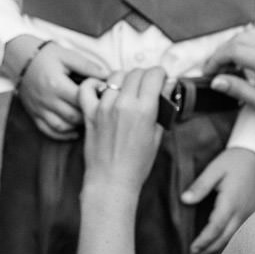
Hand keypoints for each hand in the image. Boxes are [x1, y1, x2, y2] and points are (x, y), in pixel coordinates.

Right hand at [17, 40, 109, 138]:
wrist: (20, 59)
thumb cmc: (45, 56)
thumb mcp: (67, 55)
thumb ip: (87, 66)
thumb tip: (106, 75)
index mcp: (56, 84)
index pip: (81, 99)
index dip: (95, 99)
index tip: (104, 96)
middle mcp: (47, 99)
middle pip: (73, 116)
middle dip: (88, 115)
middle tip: (98, 110)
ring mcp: (39, 109)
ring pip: (61, 127)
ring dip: (76, 126)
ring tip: (87, 119)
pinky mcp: (34, 114)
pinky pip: (48, 131)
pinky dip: (62, 135)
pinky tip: (73, 131)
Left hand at [78, 68, 166, 196]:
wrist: (112, 181)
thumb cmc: (136, 164)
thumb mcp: (157, 135)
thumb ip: (162, 108)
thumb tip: (168, 87)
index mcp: (144, 110)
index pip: (153, 74)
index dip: (160, 75)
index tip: (161, 80)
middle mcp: (123, 104)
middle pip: (136, 72)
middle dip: (145, 76)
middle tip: (147, 86)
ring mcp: (104, 107)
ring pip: (115, 75)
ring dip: (124, 79)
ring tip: (127, 90)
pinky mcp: (89, 113)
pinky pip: (87, 88)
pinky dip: (94, 84)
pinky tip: (102, 90)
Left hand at [183, 147, 254, 253]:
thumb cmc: (235, 160)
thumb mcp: (215, 168)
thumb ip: (200, 186)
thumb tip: (184, 200)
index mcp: (231, 202)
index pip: (215, 228)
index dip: (203, 241)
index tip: (191, 250)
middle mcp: (242, 212)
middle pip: (225, 238)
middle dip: (208, 250)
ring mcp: (250, 214)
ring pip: (234, 239)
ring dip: (218, 250)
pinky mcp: (253, 214)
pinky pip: (240, 234)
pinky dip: (229, 243)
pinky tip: (220, 246)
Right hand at [203, 32, 254, 160]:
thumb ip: (239, 90)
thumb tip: (215, 81)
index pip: (234, 50)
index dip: (216, 59)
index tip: (207, 73)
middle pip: (239, 39)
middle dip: (221, 52)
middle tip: (213, 71)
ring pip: (250, 34)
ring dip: (234, 45)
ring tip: (227, 65)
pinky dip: (250, 41)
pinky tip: (247, 57)